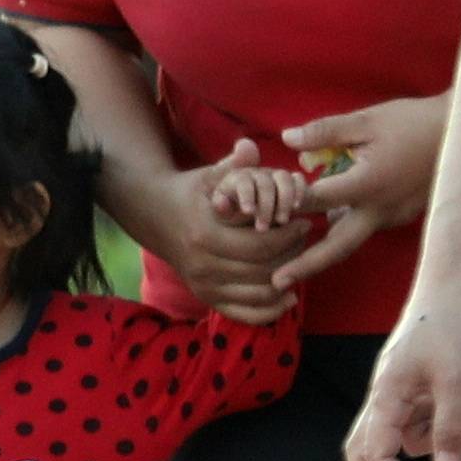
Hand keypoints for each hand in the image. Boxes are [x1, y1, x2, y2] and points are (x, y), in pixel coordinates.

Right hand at [115, 146, 316, 326]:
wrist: (155, 216)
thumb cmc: (191, 192)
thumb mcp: (209, 175)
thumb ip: (233, 165)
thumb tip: (250, 146)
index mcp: (205, 235)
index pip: (260, 246)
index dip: (289, 236)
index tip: (305, 222)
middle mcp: (202, 265)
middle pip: (262, 272)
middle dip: (291, 256)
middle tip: (306, 241)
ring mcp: (203, 285)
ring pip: (258, 294)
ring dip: (286, 281)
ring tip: (299, 261)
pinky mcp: (206, 298)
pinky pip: (245, 313)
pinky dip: (270, 310)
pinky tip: (289, 296)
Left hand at [272, 92, 449, 294]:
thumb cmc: (414, 122)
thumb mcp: (367, 120)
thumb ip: (325, 132)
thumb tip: (287, 139)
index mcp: (367, 186)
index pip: (316, 201)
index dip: (286, 203)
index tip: (260, 214)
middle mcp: (380, 210)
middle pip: (337, 246)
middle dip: (306, 264)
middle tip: (276, 281)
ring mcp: (395, 216)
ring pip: (353, 237)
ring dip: (325, 246)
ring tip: (292, 258)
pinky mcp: (404, 214)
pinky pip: (368, 225)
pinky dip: (346, 227)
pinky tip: (329, 221)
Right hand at [346, 288, 460, 460]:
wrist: (456, 286)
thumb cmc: (452, 325)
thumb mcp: (458, 382)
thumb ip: (451, 429)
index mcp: (385, 396)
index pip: (375, 454)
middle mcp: (384, 398)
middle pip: (367, 451)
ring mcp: (399, 392)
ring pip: (404, 437)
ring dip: (434, 444)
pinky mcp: (415, 387)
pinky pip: (422, 420)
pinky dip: (444, 426)